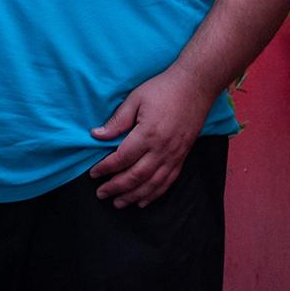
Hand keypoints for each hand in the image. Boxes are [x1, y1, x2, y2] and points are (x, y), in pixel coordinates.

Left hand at [87, 68, 215, 207]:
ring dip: (133, 196)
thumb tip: (97, 135)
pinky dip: (154, 194)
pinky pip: (168, 181)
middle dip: (116, 188)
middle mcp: (162, 149)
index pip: (122, 158)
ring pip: (152, 184)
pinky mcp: (182, 157)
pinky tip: (143, 201)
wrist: (196, 87)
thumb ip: (117, 120)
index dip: (105, 168)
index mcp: (147, 133)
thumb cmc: (163, 89)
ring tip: (119, 203)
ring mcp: (174, 155)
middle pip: (136, 176)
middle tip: (101, 193)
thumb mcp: (136, 98)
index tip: (93, 174)